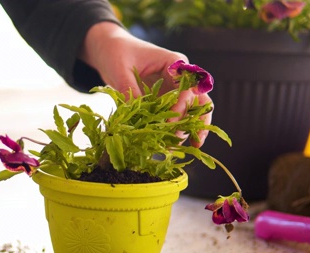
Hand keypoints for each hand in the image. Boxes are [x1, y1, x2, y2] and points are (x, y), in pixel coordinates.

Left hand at [80, 22, 212, 147]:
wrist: (110, 49)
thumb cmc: (117, 52)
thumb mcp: (120, 70)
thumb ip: (130, 91)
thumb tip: (138, 116)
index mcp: (175, 63)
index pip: (188, 87)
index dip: (182, 107)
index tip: (170, 124)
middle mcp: (179, 77)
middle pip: (199, 100)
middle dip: (199, 121)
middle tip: (195, 142)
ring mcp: (172, 89)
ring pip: (190, 111)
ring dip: (189, 129)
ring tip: (184, 147)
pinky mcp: (162, 100)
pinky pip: (172, 116)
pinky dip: (171, 129)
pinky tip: (167, 145)